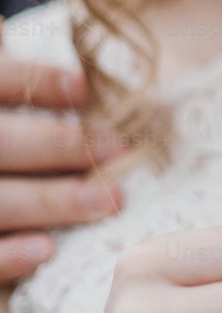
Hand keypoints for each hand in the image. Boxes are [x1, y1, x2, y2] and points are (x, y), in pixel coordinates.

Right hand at [0, 22, 128, 283]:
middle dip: (59, 146)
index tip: (84, 89)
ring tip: (108, 201)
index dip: (35, 81)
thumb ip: (18, 79)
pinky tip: (46, 251)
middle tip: (119, 149)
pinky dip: (7, 256)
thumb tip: (52, 56)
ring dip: (50, 201)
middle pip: (1, 144)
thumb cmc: (5, 132)